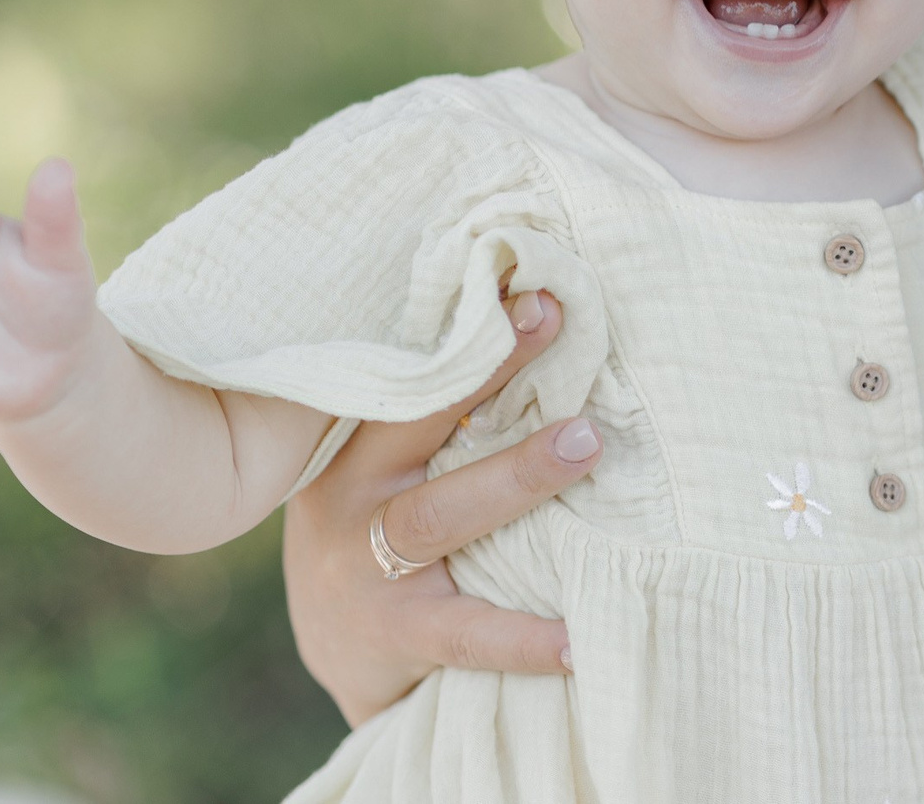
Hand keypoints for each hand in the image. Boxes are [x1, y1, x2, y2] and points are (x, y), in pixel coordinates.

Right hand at [283, 289, 602, 725]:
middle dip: (487, 368)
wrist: (337, 648)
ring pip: (437, 515)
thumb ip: (444, 416)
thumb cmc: (390, 526)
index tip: (523, 275)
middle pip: (415, 420)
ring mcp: (362, 569)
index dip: (463, 324)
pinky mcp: (390, 637)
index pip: (409, 371)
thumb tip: (545, 322)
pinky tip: (577, 640)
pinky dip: (523, 638)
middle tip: (557, 317)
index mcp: (356, 444)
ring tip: (587, 444)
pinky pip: (464, 633)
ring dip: (516, 476)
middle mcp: (349, 496)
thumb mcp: (391, 465)